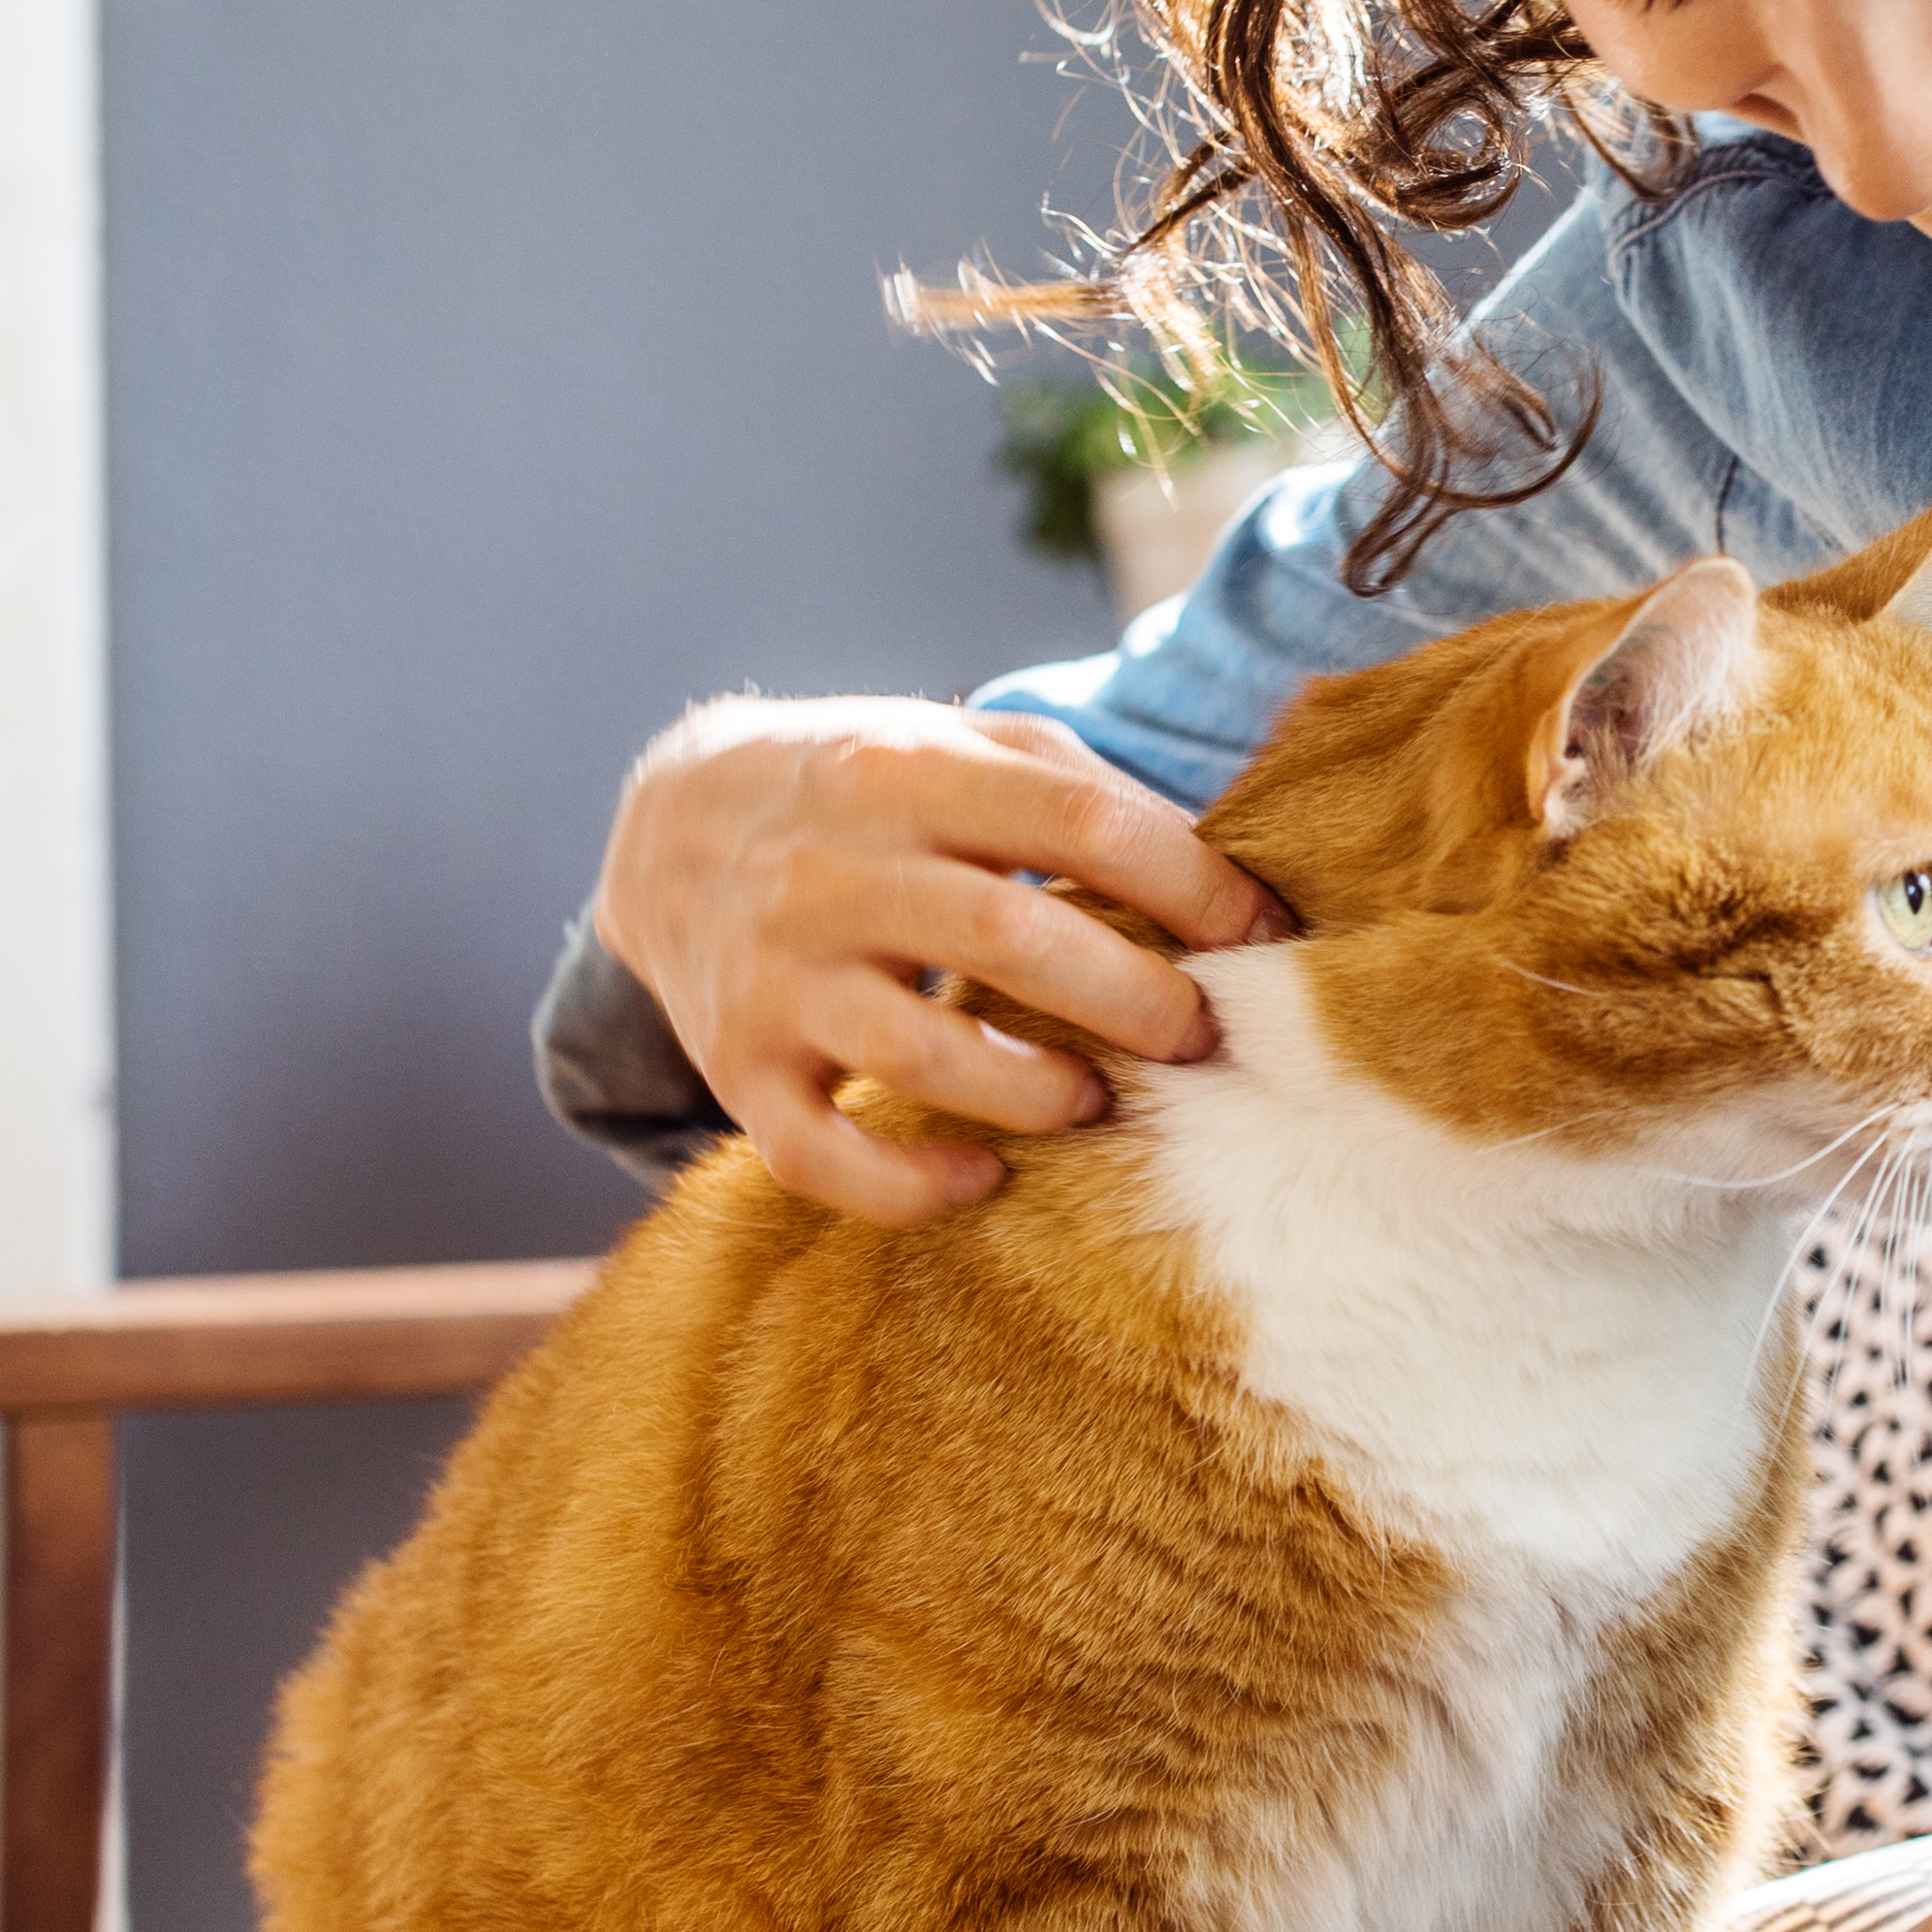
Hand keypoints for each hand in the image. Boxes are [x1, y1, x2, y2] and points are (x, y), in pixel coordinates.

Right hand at [595, 698, 1286, 1221]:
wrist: (669, 820)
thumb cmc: (865, 787)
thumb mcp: (957, 745)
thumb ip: (1077, 790)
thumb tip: (1229, 876)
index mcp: (908, 772)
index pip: (1080, 822)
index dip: (1193, 885)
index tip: (1262, 935)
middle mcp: (834, 871)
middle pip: (1010, 938)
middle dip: (1135, 999)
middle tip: (1200, 1035)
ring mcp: (778, 976)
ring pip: (919, 1055)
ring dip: (1036, 1094)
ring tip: (1097, 1101)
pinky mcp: (737, 1067)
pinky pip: (820, 1155)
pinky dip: (909, 1185)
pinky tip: (982, 1176)